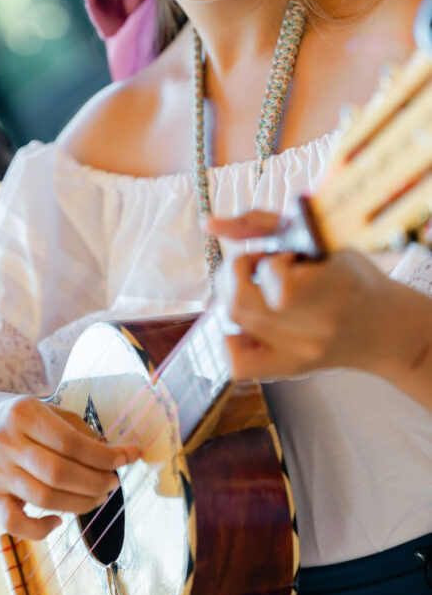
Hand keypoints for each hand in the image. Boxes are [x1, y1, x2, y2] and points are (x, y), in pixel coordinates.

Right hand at [0, 396, 140, 540]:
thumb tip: (112, 453)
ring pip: (44, 498)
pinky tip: (58, 523)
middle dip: (97, 482)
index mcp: (23, 414)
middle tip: (113, 483)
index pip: (72, 443)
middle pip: (59, 473)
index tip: (129, 458)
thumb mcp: (45, 408)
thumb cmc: (16, 418)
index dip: (105, 456)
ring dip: (80, 504)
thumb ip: (78, 428)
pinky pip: (14, 523)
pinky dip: (39, 529)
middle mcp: (6, 443)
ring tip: (99, 497)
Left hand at [206, 212, 398, 379]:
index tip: (286, 256)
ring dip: (234, 294)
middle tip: (260, 266)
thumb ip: (265, 224)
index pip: (278, 282)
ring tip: (259, 288)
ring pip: (234, 322)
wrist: (384, 329)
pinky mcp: (289, 369)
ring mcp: (299, 353)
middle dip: (238, 272)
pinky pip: (238, 364)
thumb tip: (210, 225)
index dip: (270, 262)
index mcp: (333, 288)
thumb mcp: (321, 241)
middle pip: (240, 302)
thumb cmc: (352, 278)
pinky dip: (232, 339)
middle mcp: (315, 328)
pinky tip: (251, 324)